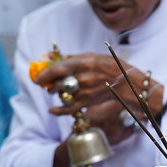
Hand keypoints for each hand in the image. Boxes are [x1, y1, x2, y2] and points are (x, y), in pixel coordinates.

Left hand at [34, 53, 163, 146]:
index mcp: (83, 62)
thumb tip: (51, 56)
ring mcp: (85, 91)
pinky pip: (68, 109)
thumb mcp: (92, 56)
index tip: (37, 77)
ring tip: (58, 91)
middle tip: (48, 84)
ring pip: (61, 95)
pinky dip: (58, 110)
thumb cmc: (111, 66)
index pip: (57, 68)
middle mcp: (82, 77)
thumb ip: (71, 57)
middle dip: (50, 84)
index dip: (44, 74)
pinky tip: (52, 110)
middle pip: (57, 83)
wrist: (129, 84)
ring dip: (57, 94)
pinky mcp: (88, 102)